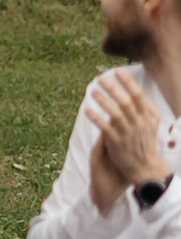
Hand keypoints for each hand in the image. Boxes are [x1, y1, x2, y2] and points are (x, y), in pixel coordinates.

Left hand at [88, 70, 171, 213]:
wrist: (145, 167)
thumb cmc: (145, 143)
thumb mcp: (151, 125)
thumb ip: (146, 110)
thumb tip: (138, 94)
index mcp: (148, 117)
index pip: (138, 96)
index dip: (127, 83)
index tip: (117, 71)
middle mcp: (139, 123)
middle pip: (125, 102)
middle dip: (113, 89)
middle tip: (100, 79)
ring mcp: (128, 133)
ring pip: (115, 113)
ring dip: (103, 101)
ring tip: (92, 91)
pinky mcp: (117, 142)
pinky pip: (105, 128)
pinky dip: (96, 118)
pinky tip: (87, 110)